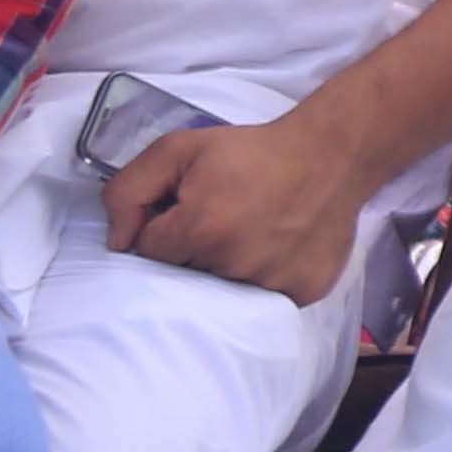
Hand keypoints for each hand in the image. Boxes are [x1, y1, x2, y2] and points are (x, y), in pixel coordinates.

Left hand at [104, 107, 381, 305]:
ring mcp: (271, 283)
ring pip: (221, 292)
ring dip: (226, 268)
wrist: (334, 152)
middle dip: (192, 250)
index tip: (190, 207)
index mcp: (200, 229)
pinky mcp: (303, 293)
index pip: (148, 251)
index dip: (165, 227)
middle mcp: (233, 264)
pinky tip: (276, 251)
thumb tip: (117, 242)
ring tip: (250, 234)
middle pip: (183, 276)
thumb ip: (128, 189)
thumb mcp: (180, 149)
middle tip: (222, 218)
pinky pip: (263, 301)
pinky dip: (264, 282)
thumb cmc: (252, 150)